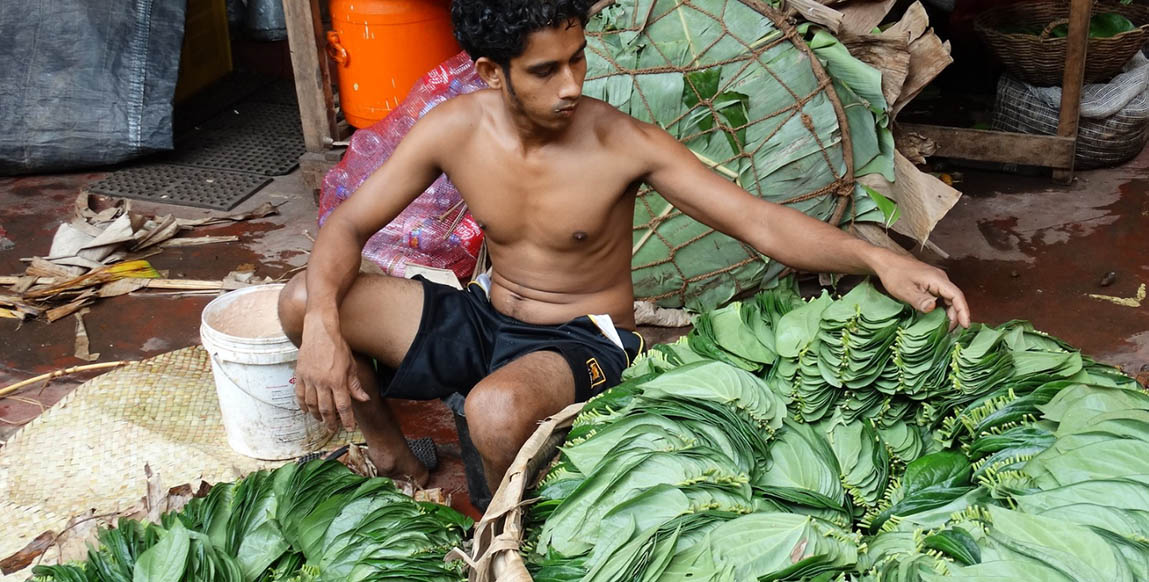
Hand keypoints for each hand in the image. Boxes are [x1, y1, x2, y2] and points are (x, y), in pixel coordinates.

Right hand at [294, 316, 371, 430]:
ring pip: (311, 405)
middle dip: (331, 422)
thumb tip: (364, 399)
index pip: (343, 406)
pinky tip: (307, 410)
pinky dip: (303, 405)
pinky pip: (299, 395)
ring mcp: (309, 379)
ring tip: (322, 420)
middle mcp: (322, 382)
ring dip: (317, 415)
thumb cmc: (338, 347)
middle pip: (326, 409)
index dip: (347, 420)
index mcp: (337, 380)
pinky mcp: (299, 375)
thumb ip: (355, 384)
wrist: (319, 331)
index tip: (349, 428)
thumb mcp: (351, 365)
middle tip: (333, 429)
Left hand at [875, 254, 970, 329]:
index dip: (963, 311)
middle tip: (951, 331)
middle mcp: (941, 279)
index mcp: (937, 279)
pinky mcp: (931, 284)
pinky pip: (942, 297)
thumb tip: (933, 308)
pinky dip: (943, 308)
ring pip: (949, 299)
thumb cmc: (894, 274)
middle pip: (955, 299)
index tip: (965, 325)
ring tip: (946, 328)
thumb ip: (920, 300)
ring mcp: (937, 281)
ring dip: (950, 313)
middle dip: (956, 315)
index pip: (957, 296)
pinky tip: (939, 318)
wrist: (887, 262)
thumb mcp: (905, 290)